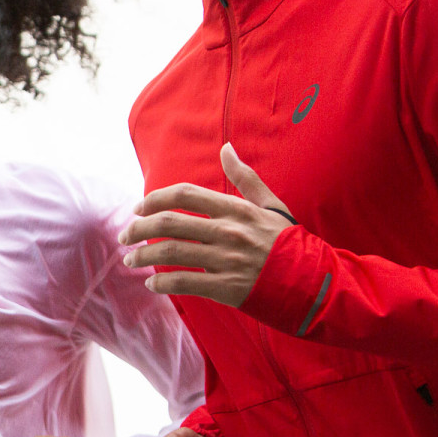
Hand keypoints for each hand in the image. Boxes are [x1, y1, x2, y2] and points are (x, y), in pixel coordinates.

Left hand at [120, 143, 295, 306]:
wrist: (314, 282)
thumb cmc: (289, 243)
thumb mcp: (271, 205)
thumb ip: (245, 177)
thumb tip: (227, 148)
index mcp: (236, 209)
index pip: (184, 195)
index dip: (154, 199)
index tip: (138, 208)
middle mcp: (228, 231)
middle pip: (169, 223)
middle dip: (138, 228)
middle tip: (124, 236)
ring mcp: (226, 260)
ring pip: (171, 253)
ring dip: (143, 256)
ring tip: (130, 260)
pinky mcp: (226, 288)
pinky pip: (184, 283)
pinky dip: (162, 283)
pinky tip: (151, 284)